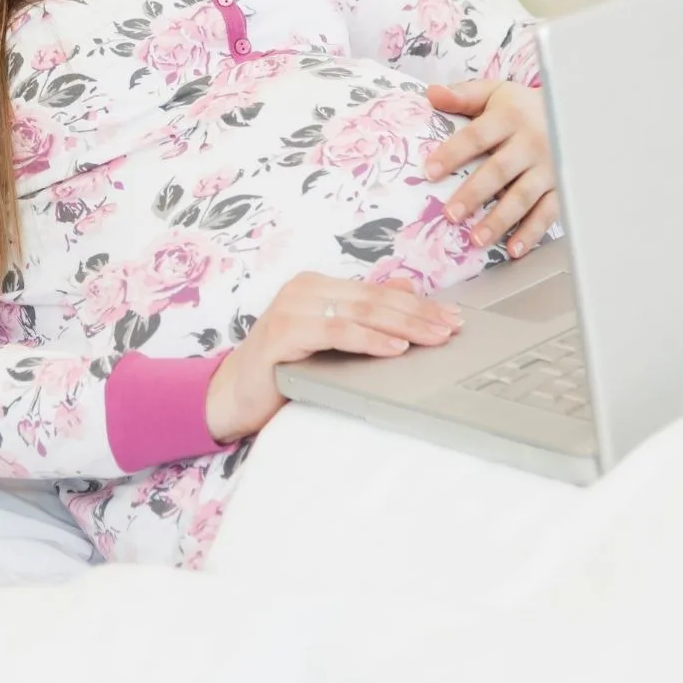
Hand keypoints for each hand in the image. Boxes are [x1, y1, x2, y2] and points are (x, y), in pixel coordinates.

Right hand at [205, 271, 462, 443]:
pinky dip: (369, 339)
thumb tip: (407, 288)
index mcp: (317, 286)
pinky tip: (394, 348)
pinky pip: (336, 332)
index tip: (452, 317)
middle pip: (375, 299)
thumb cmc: (281, 370)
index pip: (378, 292)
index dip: (418, 304)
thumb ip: (361, 313)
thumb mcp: (328, 339)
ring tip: (434, 337)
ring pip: (360, 312)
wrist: (230, 397)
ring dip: (403, 326)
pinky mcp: (282, 332)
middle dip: (419, 314)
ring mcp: (291, 307)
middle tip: (452, 327)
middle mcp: (304, 289)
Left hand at [424, 78, 558, 258]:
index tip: (429, 171)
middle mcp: (531, 143)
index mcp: (509, 118)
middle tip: (450, 214)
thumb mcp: (494, 93)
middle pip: (499, 170)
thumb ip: (463, 95)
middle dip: (474, 193)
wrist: (572, 112)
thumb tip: (431, 94)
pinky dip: (531, 233)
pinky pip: (547, 213)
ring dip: (500, 220)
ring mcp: (548, 167)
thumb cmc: (521, 108)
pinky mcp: (561, 187)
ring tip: (476, 239)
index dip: (453, 153)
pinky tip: (513, 249)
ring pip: (523, 196)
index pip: (477, 136)